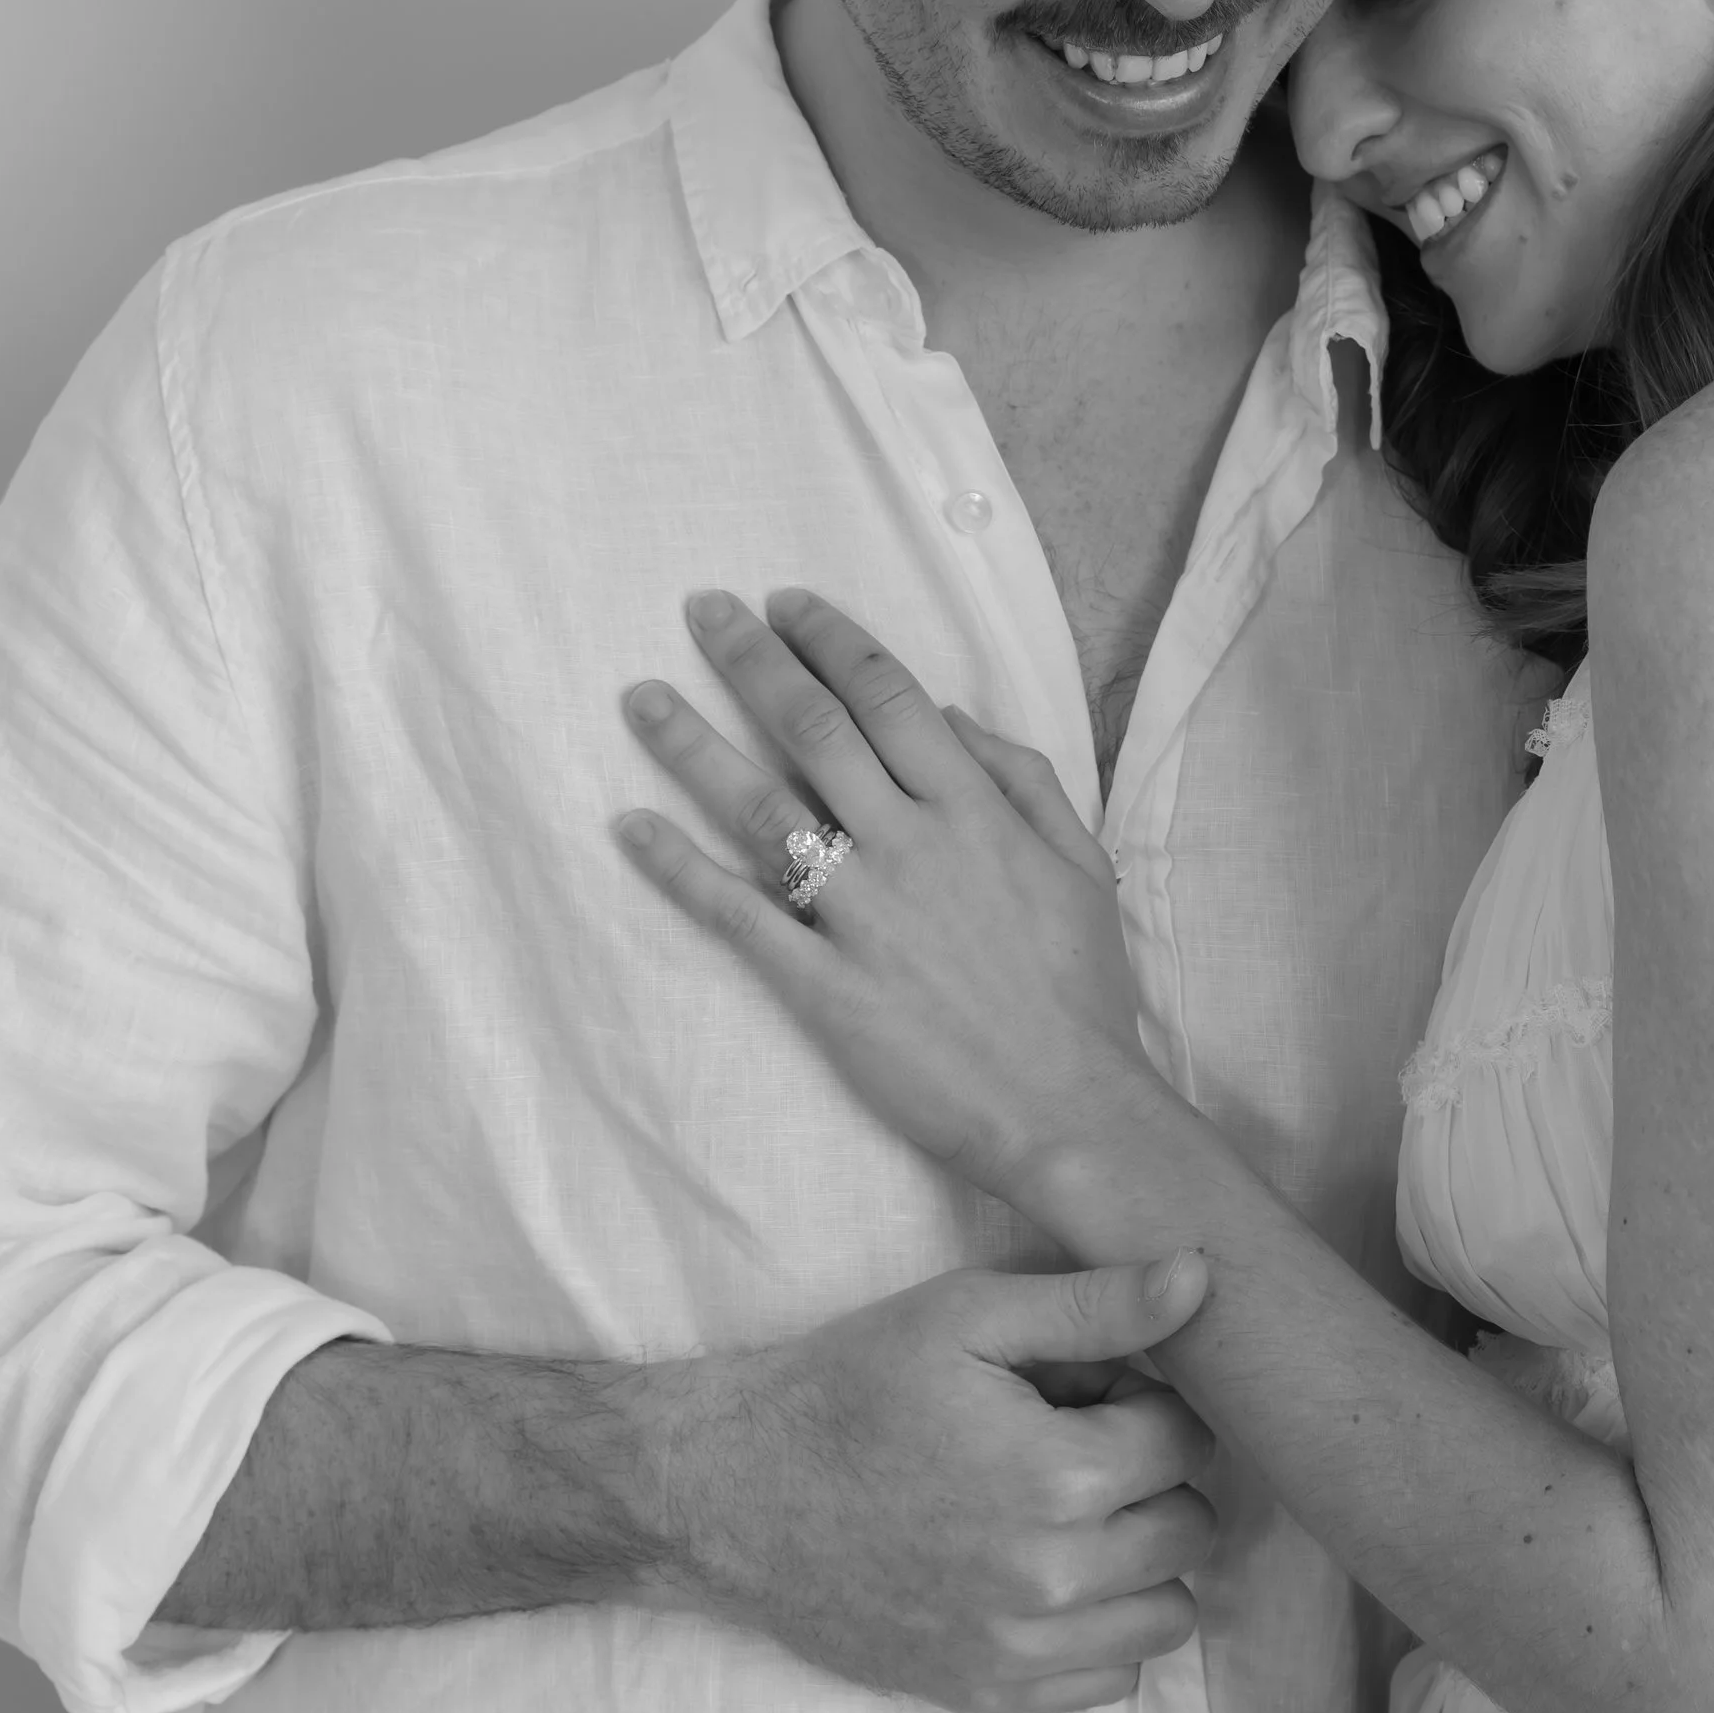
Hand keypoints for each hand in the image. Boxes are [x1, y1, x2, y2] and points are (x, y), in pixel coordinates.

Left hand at [614, 587, 1151, 1212]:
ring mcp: (861, 916)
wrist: (1067, 1108)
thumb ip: (1020, 778)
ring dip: (693, 747)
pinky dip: (680, 869)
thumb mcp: (1080, 864)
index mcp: (975, 811)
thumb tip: (950, 715)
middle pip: (816, 731)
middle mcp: (911, 847)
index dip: (832, 641)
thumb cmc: (1081, 990)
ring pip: (761, 810)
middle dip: (752, 661)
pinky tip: (632, 828)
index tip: (787, 604)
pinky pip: (738, 916)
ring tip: (641, 699)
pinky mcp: (823, 987)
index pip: (889, 697)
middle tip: (703, 612)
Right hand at [656, 1256, 1218, 1712]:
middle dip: (1152, 1479)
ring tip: (1072, 1516)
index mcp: (1058, 1477)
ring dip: (1143, 1563)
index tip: (1090, 1394)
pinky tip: (1047, 1576)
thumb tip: (1200, 1278)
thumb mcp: (968, 1316)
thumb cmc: (850, 1388)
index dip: (1145, 1403)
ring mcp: (1018, 1649)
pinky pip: (1110, 1680)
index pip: (1187, 1441)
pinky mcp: (985, 1692)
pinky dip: (1101, 1632)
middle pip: (1191, 1529)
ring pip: (1169, 1617)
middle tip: (1077, 1448)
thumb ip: (1096, 1304)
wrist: (732, 1493)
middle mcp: (1051, 1580)